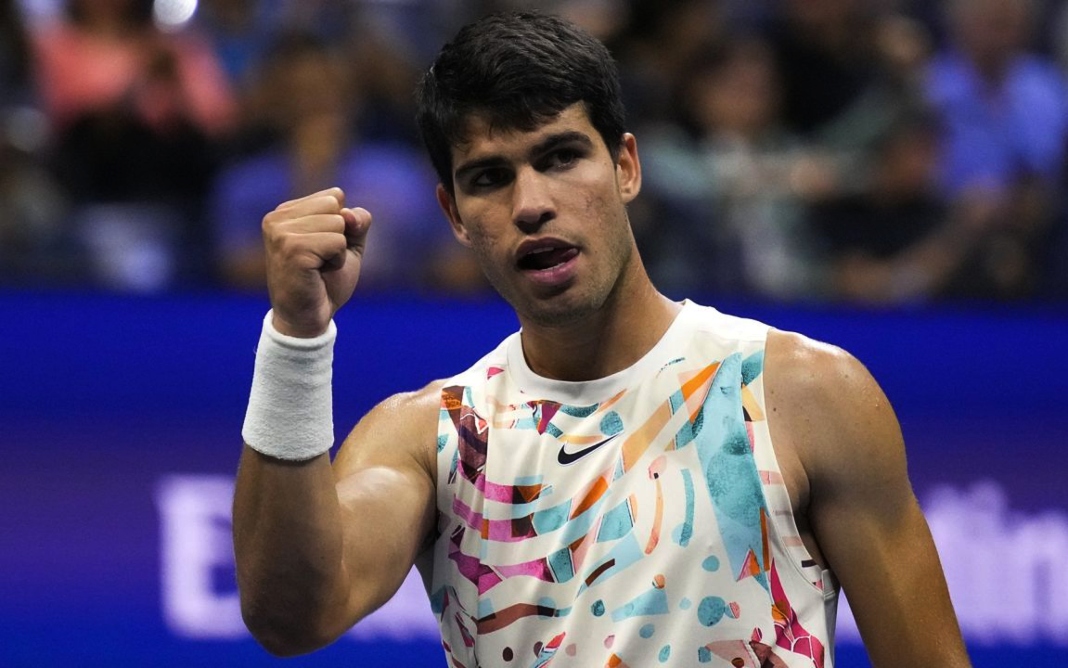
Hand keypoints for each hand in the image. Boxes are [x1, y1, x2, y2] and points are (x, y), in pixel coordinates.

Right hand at [261, 188, 370, 336]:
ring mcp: (281, 232)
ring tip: (318, 267)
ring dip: (338, 251)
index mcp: (285, 212)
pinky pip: (337, 242)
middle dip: (340, 236)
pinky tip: (318, 273)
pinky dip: (337, 260)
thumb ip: (357, 220)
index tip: (322, 248)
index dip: (341, 226)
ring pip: (338, 222)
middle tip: (320, 260)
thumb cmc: (326, 282)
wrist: (309, 318)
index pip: (334, 196)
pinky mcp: (292, 248)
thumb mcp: (348, 244)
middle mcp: (277, 218)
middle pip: (336, 206)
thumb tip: (348, 214)